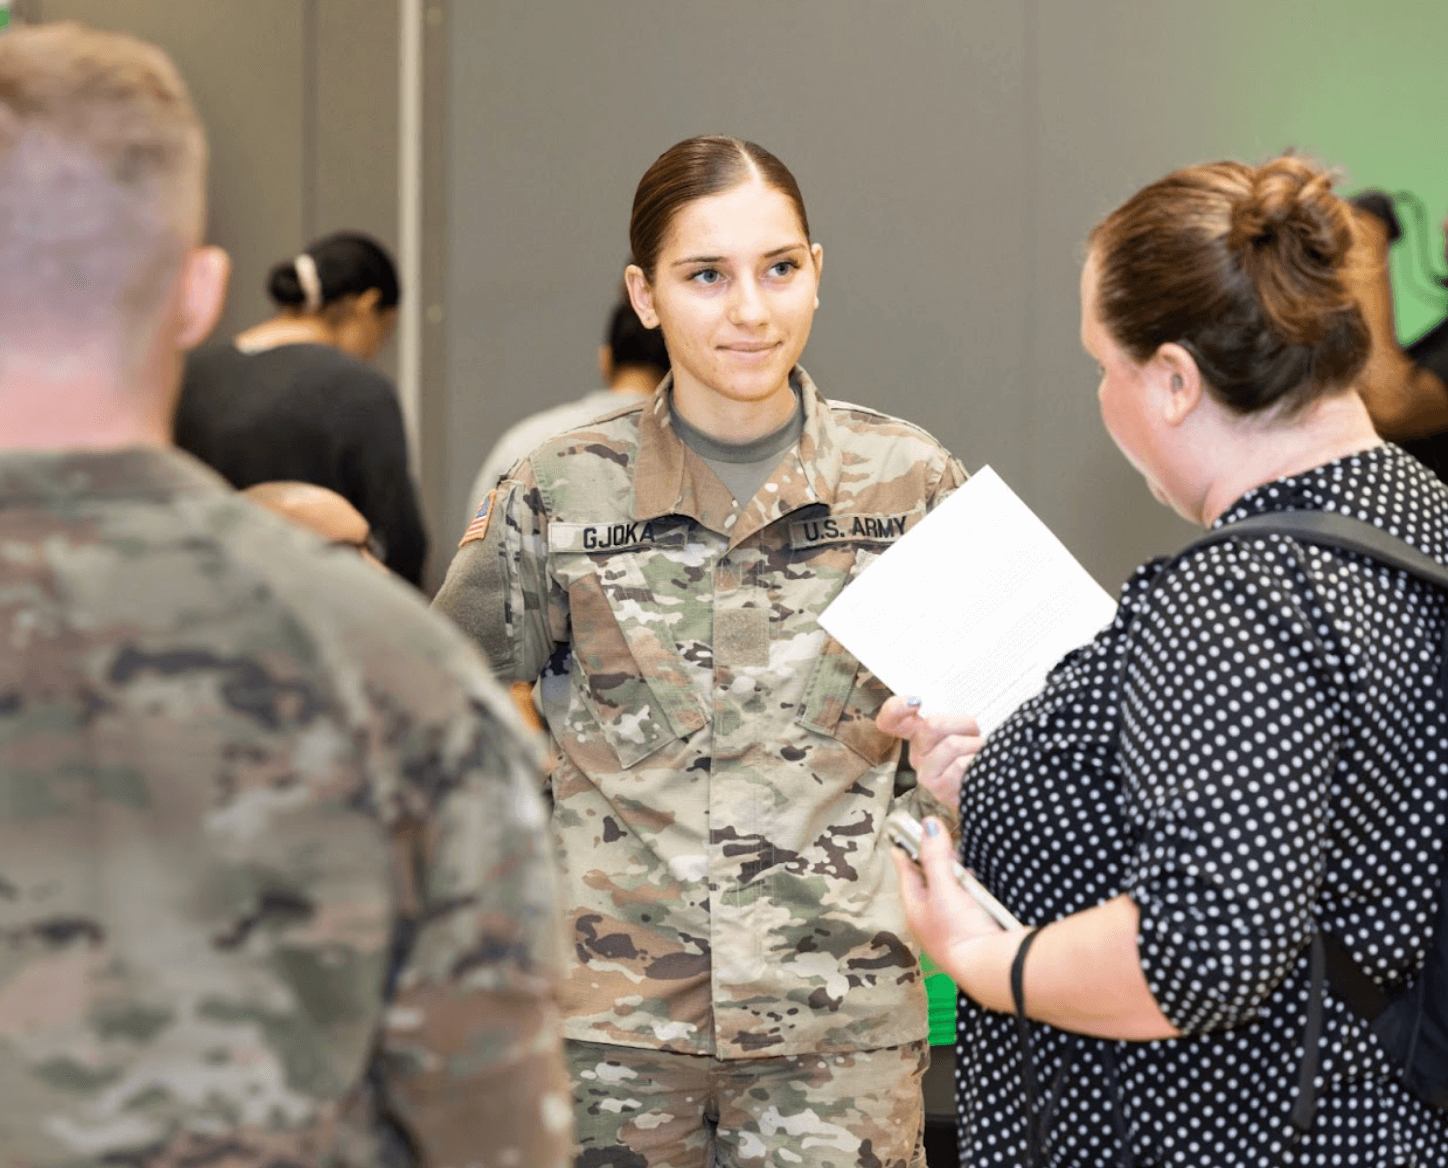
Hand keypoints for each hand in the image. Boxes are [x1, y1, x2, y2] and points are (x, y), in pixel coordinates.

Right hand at [876, 695, 983, 806]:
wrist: (987, 790)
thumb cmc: (975, 754)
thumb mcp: (962, 729)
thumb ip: (949, 715)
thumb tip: (922, 702)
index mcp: (918, 735)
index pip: (890, 720)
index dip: (896, 708)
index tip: (916, 702)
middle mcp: (916, 755)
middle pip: (932, 725)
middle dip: (965, 723)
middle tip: (976, 733)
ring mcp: (926, 774)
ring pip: (952, 744)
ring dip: (976, 744)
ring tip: (981, 752)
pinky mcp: (940, 790)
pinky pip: (961, 765)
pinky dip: (977, 761)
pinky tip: (980, 767)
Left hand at [890, 815, 1006, 984]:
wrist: (988, 967)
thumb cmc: (959, 930)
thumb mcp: (945, 888)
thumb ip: (937, 857)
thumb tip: (929, 824)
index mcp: (915, 909)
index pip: (907, 875)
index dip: (905, 855)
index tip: (899, 841)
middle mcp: (929, 919)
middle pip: (927, 883)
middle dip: (930, 862)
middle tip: (933, 843)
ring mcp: (949, 926)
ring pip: (946, 893)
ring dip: (951, 876)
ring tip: (955, 861)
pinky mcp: (969, 931)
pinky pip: (964, 903)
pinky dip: (967, 891)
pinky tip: (975, 886)